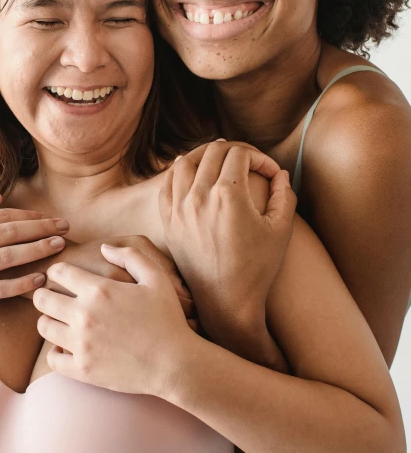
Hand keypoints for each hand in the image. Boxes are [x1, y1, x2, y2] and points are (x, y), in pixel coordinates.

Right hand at [0, 193, 68, 322]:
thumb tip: (0, 197)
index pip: (2, 216)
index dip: (30, 216)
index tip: (50, 217)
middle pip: (10, 233)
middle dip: (42, 228)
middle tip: (65, 228)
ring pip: (9, 257)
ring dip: (38, 250)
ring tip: (59, 246)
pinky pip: (0, 288)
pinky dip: (22, 283)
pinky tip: (40, 278)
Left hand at [33, 243, 195, 395]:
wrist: (174, 363)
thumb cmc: (167, 318)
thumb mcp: (155, 278)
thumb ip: (129, 256)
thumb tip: (103, 249)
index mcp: (99, 289)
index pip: (58, 272)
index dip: (57, 271)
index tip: (61, 277)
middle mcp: (84, 315)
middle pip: (42, 299)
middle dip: (45, 294)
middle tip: (54, 297)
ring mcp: (81, 344)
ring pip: (43, 327)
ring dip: (49, 321)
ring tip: (61, 321)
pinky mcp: (82, 369)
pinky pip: (52, 358)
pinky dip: (56, 351)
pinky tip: (68, 347)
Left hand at [159, 140, 296, 341]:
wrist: (226, 302)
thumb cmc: (258, 268)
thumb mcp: (281, 230)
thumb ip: (284, 195)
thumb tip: (279, 174)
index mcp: (228, 195)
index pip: (240, 155)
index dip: (259, 157)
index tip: (270, 172)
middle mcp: (199, 197)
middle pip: (212, 152)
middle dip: (235, 150)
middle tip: (248, 160)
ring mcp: (179, 208)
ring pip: (185, 161)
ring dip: (204, 153)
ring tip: (218, 156)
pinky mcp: (168, 221)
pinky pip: (168, 183)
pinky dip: (179, 170)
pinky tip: (189, 169)